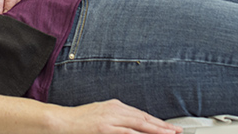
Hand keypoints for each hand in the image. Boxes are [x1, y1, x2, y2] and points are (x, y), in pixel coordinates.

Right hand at [52, 100, 182, 133]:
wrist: (60, 121)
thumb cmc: (78, 121)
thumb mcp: (100, 115)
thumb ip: (115, 119)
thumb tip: (130, 126)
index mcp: (115, 106)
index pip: (141, 114)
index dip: (157, 122)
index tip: (169, 128)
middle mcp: (115, 110)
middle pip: (144, 118)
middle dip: (162, 126)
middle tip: (176, 131)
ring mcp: (110, 119)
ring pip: (139, 124)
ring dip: (155, 131)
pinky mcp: (104, 128)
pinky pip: (126, 132)